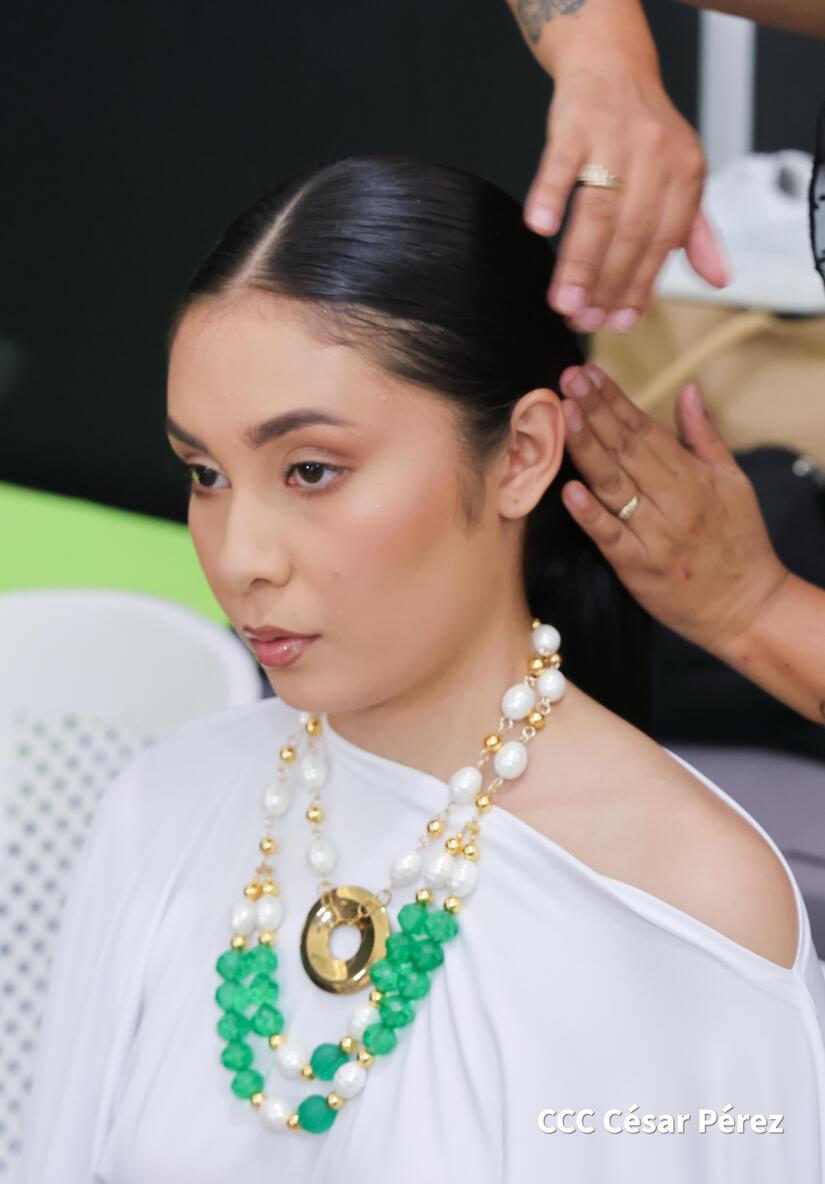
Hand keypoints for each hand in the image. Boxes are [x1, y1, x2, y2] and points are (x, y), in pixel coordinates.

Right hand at [524, 68, 728, 332]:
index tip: (617, 324)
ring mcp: (614, 136)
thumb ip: (696, 233)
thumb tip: (719, 281)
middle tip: (582, 321)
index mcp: (686, 173)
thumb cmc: (643, 133)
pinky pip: (562, 163)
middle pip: (630, 233)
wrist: (612, 66)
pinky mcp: (575, 123)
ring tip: (563, 303)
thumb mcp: (680, 178)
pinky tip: (539, 228)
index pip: (661, 243)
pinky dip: (550, 196)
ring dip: (579, 262)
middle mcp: (656, 154)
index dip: (639, 288)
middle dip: (605, 285)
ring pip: (598, 209)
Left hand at [557, 362, 790, 657]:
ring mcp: (655, 534)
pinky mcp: (639, 567)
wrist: (748, 607)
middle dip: (595, 411)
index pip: (646, 429)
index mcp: (693, 476)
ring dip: (587, 448)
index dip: (615, 399)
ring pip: (614, 484)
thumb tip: (686, 390)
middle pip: (626, 449)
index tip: (589, 374)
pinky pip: (611, 537)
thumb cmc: (739, 542)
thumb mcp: (733, 481)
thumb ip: (704, 436)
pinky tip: (569, 489)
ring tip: (565, 415)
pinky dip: (590, 514)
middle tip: (567, 378)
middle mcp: (673, 500)